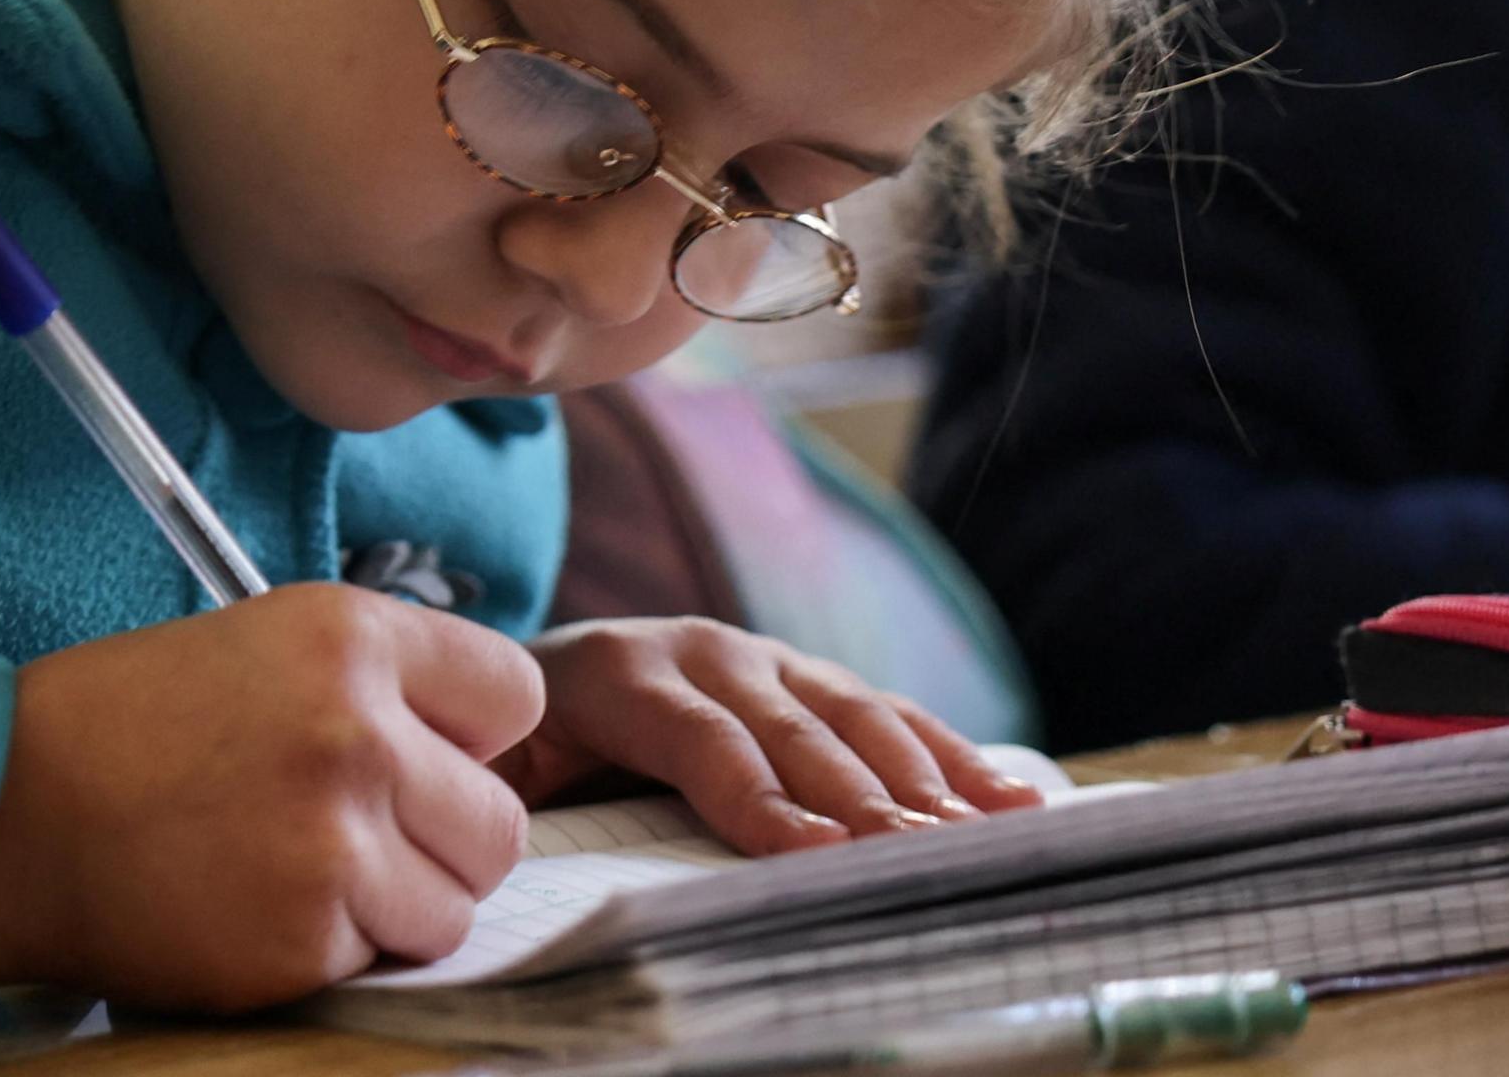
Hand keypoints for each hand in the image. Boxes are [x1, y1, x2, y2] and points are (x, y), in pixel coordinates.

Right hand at [0, 584, 543, 1008]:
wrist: (3, 810)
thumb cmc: (117, 726)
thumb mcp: (253, 646)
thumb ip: (369, 684)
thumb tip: (473, 751)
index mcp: (347, 636)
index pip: (514, 696)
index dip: (467, 739)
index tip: (418, 757)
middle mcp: (358, 731)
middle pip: (500, 824)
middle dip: (439, 843)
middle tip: (350, 837)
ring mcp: (337, 842)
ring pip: (451, 908)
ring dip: (391, 910)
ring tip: (293, 874)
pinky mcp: (306, 937)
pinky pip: (377, 963)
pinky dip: (326, 953)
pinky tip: (251, 908)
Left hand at [494, 619, 1047, 855]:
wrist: (520, 677)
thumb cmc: (509, 747)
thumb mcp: (493, 767)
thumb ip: (516, 795)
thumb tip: (530, 843)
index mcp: (615, 674)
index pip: (700, 738)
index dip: (758, 796)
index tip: (814, 853)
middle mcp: (700, 651)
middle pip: (792, 731)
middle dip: (858, 799)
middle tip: (918, 857)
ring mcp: (763, 659)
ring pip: (854, 716)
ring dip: (923, 779)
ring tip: (982, 837)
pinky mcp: (808, 679)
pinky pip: (889, 715)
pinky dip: (954, 755)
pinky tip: (1015, 799)